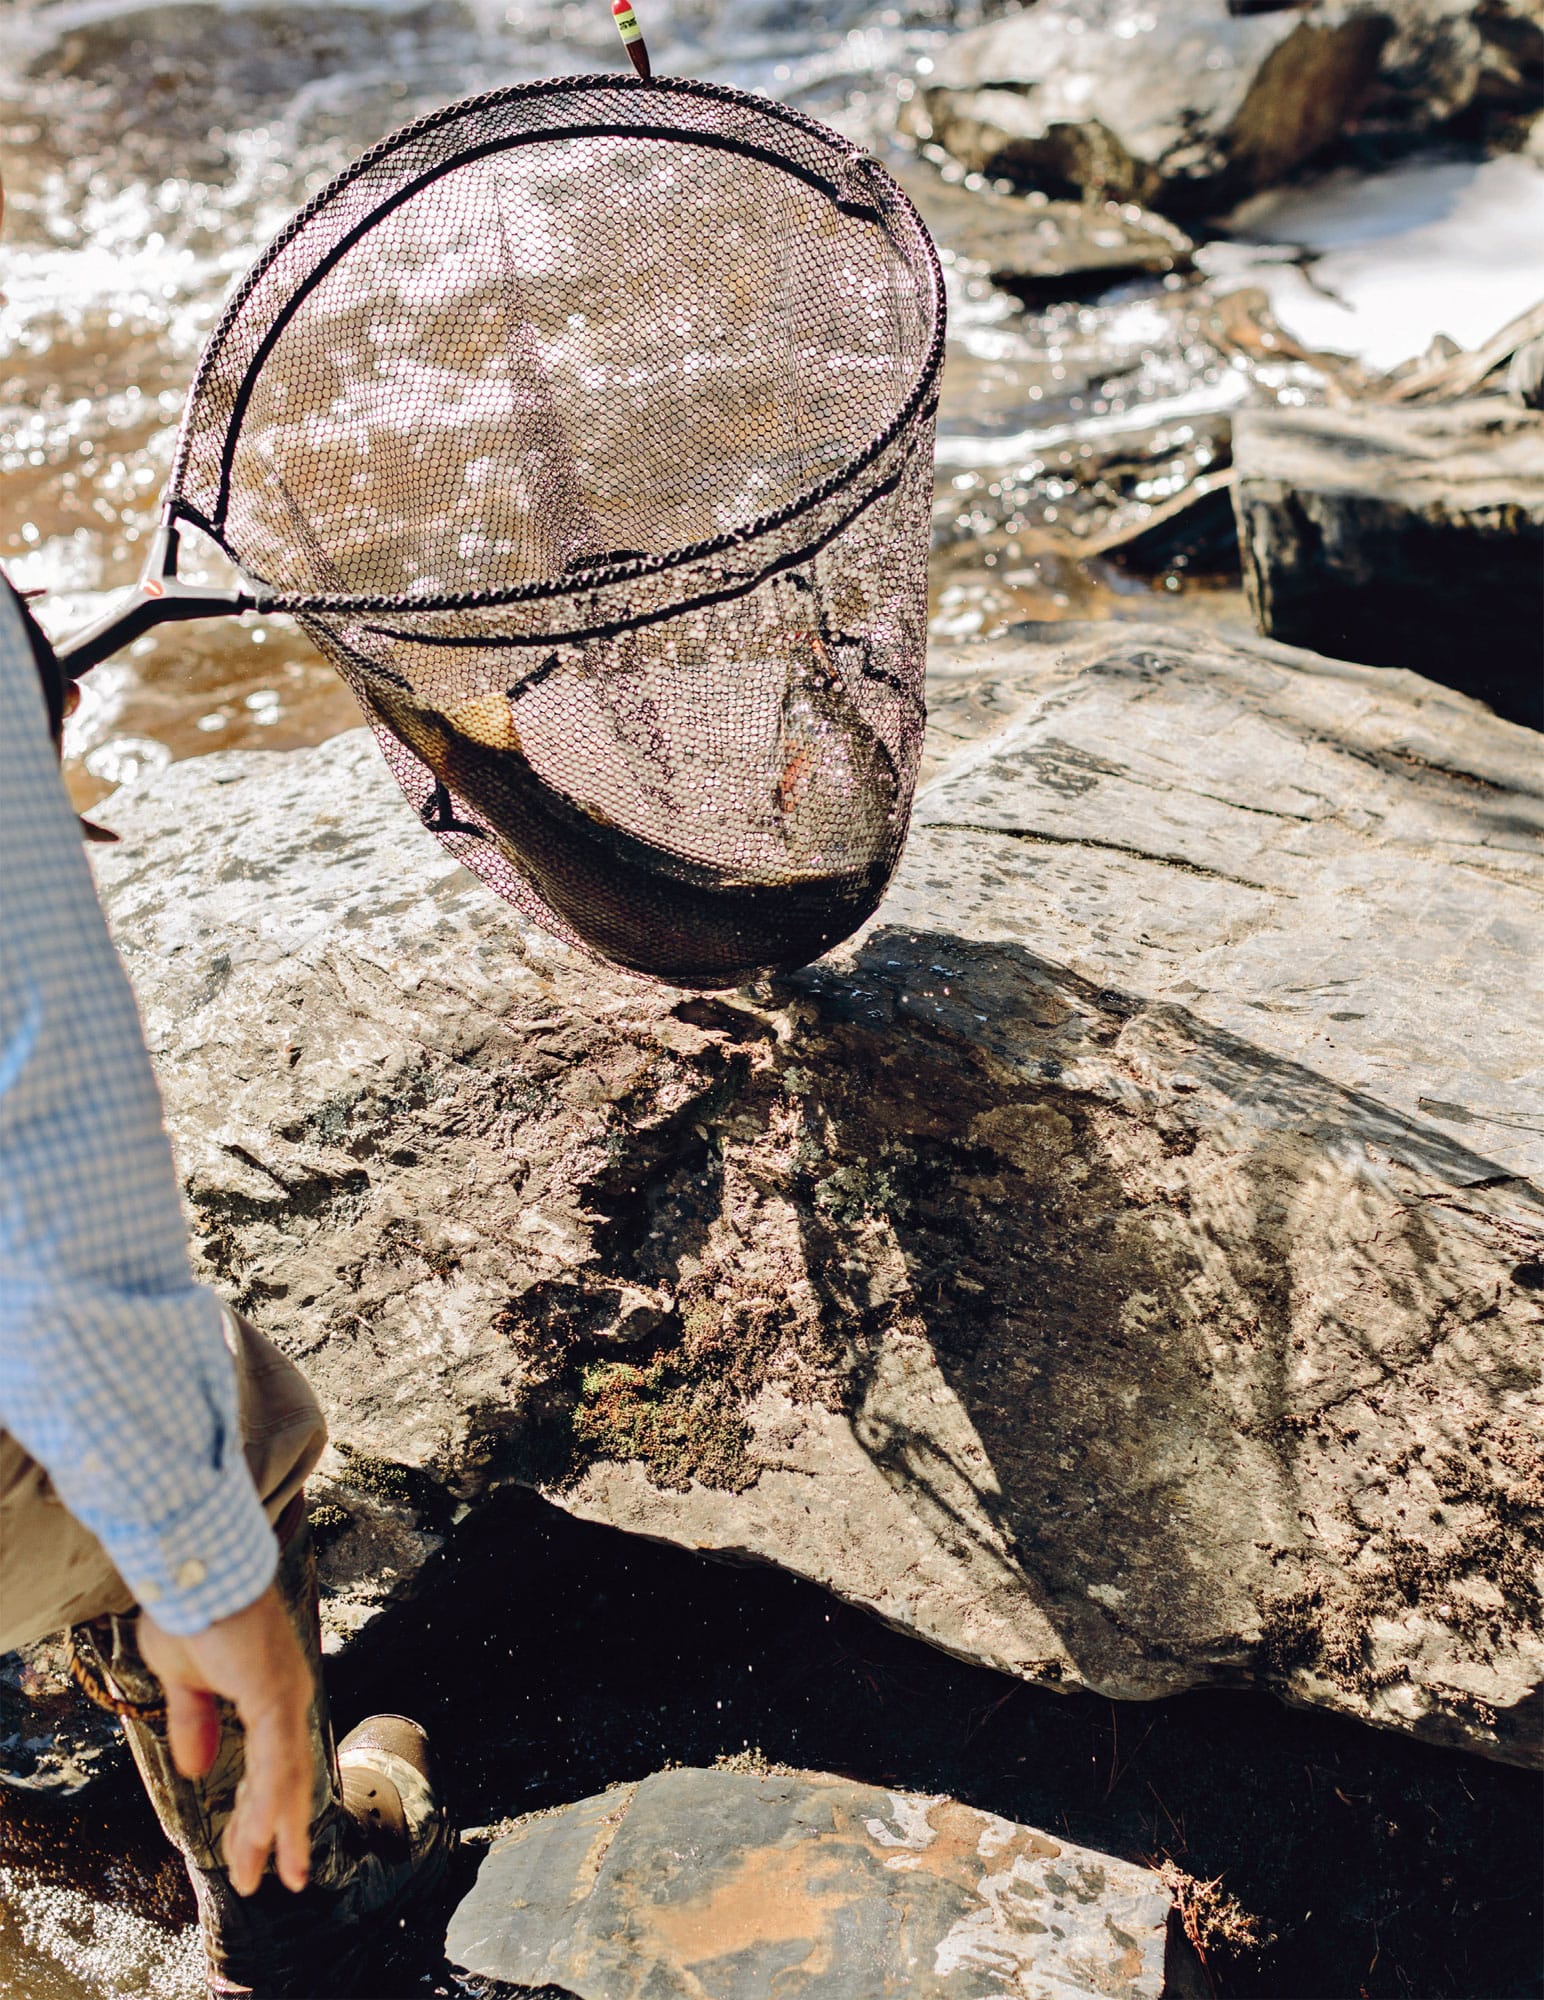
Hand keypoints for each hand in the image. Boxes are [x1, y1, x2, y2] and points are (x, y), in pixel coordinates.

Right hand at [137, 1584, 315, 1894]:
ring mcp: (286, 1693)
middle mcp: (289, 1695)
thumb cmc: (190, 1611)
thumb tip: (197, 1769)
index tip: (249, 1852)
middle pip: (289, 1778)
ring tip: (269, 1876)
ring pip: (286, 1777)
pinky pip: (274, 1759)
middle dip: (279, 1832)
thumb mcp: (183, 1679)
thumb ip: (196, 1723)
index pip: (273, 1764)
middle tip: (274, 1880)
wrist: (193, 1570)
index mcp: (271, 1692)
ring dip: (274, 1829)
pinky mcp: (273, 1692)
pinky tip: (259, 1836)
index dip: (261, 1809)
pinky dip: (268, 1800)